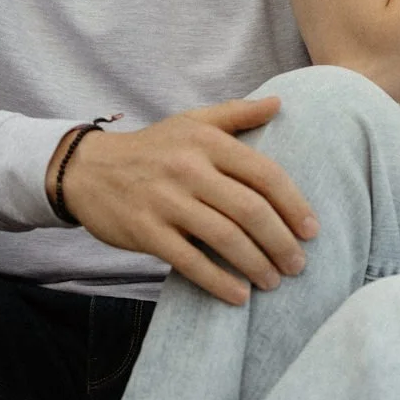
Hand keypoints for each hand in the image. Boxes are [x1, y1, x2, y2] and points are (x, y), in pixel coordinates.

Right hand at [51, 98, 318, 304]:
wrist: (88, 169)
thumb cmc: (152, 148)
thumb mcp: (192, 122)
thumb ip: (237, 114)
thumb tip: (280, 103)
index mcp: (207, 142)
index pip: (265, 174)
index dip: (294, 205)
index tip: (311, 230)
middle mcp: (188, 169)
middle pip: (250, 210)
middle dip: (281, 242)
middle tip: (298, 265)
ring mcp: (166, 201)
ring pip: (225, 238)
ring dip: (256, 265)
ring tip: (273, 281)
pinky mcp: (146, 231)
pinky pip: (190, 261)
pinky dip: (219, 281)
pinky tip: (239, 296)